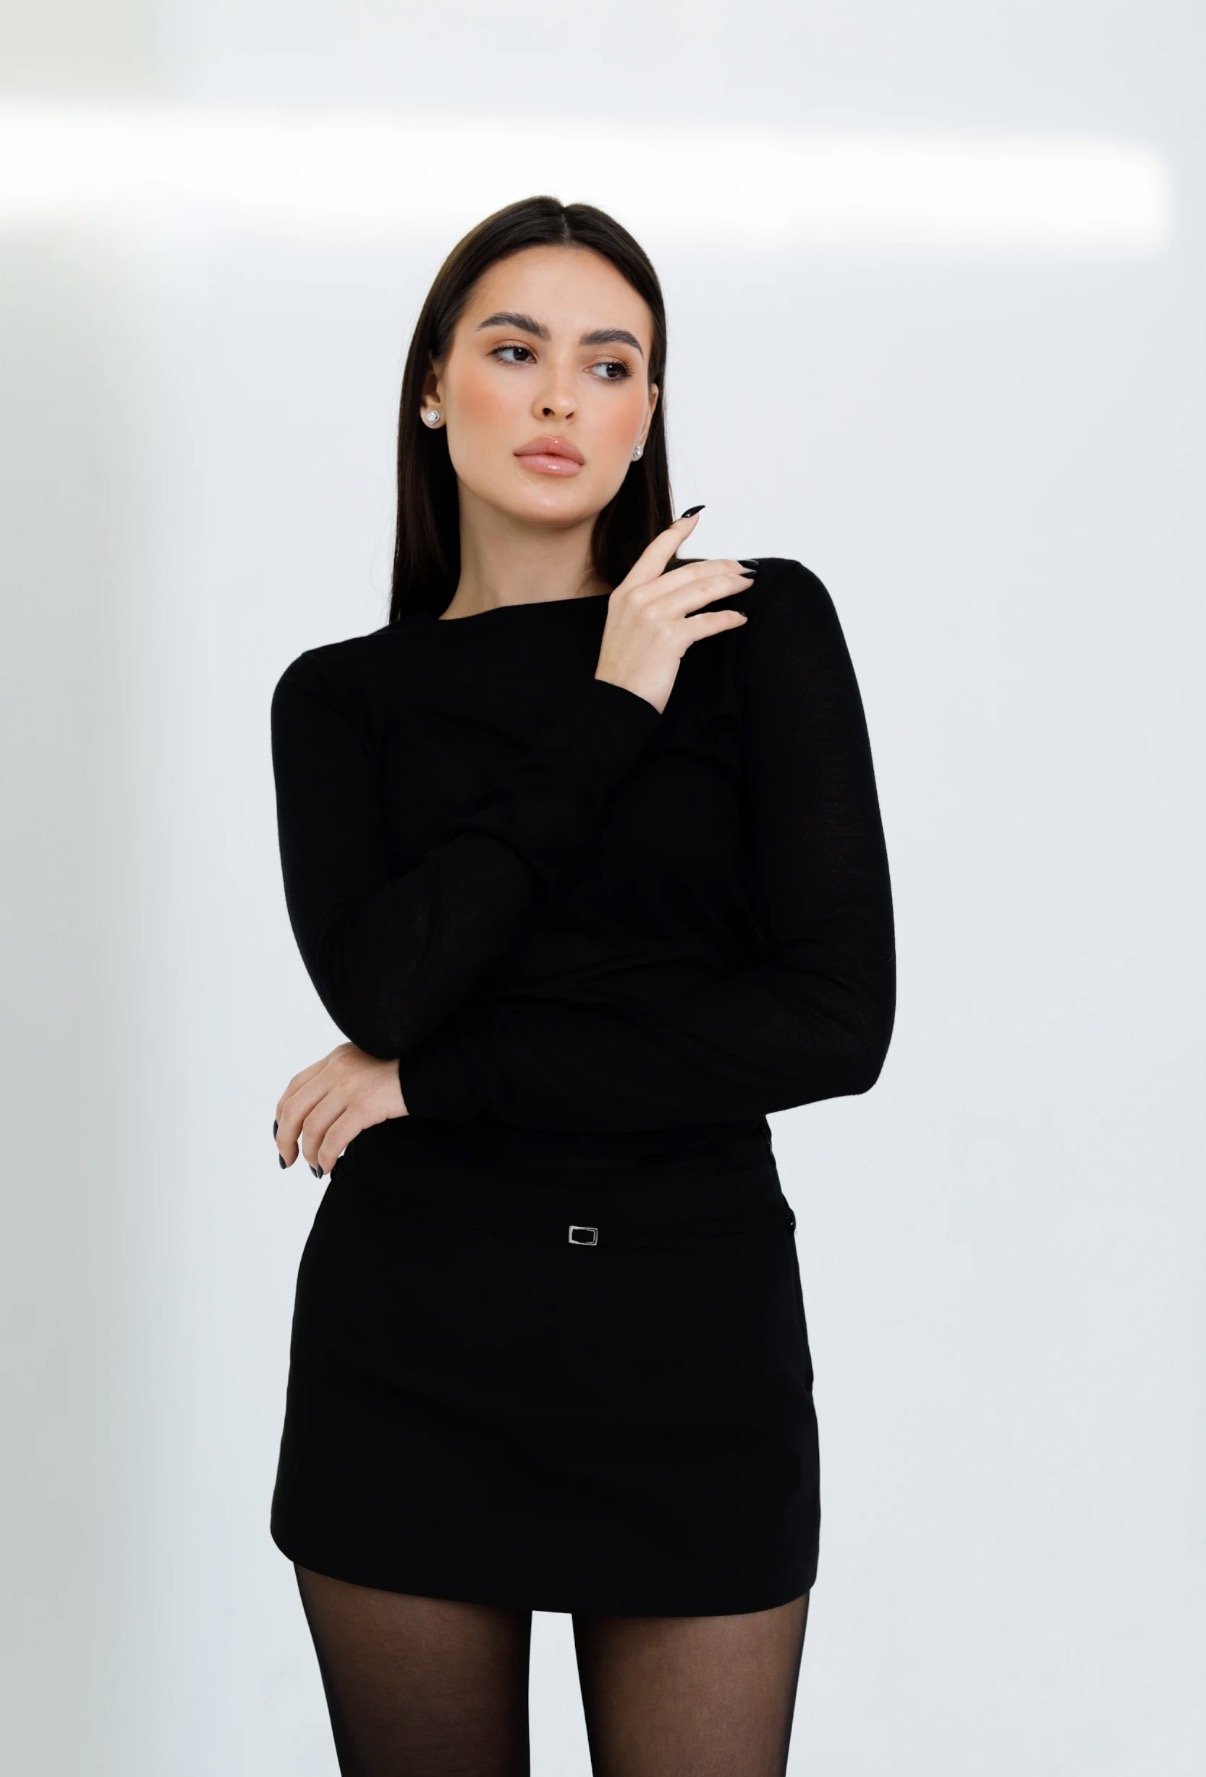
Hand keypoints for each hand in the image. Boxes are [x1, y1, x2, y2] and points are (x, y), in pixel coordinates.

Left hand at [273, 1041, 405, 1177]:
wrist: (436, 1064)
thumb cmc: (405, 1071)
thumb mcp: (366, 1066)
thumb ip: (343, 1080)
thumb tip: (320, 1116)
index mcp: (335, 1058)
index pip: (294, 1088)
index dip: (282, 1117)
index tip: (283, 1137)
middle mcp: (337, 1069)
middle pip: (294, 1109)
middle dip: (284, 1139)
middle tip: (287, 1160)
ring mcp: (350, 1086)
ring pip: (312, 1127)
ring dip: (308, 1153)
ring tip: (316, 1167)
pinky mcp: (366, 1105)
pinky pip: (335, 1138)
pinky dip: (326, 1157)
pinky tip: (329, 1166)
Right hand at [594, 510, 755, 713]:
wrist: (615, 700)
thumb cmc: (623, 667)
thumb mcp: (624, 624)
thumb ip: (646, 602)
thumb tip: (680, 590)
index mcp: (626, 592)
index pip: (655, 552)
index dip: (678, 532)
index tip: (695, 518)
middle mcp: (639, 598)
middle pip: (690, 570)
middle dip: (722, 566)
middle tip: (742, 566)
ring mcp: (654, 616)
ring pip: (703, 590)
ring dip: (731, 585)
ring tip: (747, 583)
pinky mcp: (671, 638)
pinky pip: (708, 622)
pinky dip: (728, 619)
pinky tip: (739, 618)